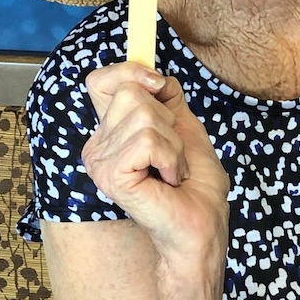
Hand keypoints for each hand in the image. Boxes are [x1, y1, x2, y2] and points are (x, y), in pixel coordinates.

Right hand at [82, 63, 229, 264]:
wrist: (201, 227)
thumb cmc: (195, 186)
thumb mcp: (185, 127)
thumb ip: (167, 98)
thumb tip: (155, 74)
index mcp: (111, 132)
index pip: (101, 80)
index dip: (130, 72)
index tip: (159, 88)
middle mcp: (98, 145)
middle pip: (130, 91)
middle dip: (167, 118)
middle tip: (171, 154)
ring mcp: (100, 161)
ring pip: (144, 115)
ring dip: (173, 144)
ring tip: (172, 171)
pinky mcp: (111, 175)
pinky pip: (148, 141)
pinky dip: (171, 158)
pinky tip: (168, 181)